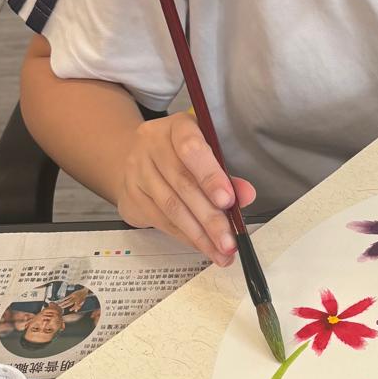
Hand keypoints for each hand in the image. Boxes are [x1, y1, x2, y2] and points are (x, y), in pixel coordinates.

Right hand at [116, 112, 256, 264]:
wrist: (137, 158)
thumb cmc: (181, 155)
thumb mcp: (205, 153)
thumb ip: (225, 174)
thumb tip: (246, 195)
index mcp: (176, 127)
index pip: (191, 148)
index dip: (210, 176)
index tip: (228, 201)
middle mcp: (152, 145)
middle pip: (183, 184)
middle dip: (210, 217)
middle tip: (229, 240)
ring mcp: (137, 170)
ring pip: (171, 207)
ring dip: (199, 234)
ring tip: (220, 252)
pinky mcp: (131, 195)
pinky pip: (161, 220)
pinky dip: (185, 237)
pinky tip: (202, 246)